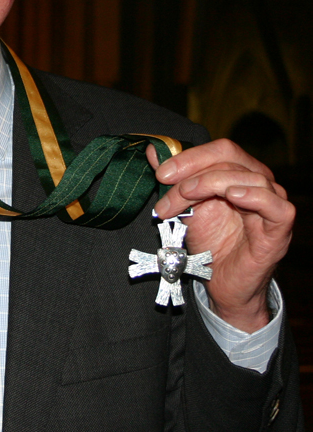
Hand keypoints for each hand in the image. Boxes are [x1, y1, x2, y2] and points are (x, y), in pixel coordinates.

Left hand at [148, 139, 294, 332]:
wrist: (220, 281)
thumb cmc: (209, 241)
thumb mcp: (185, 205)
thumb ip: (172, 178)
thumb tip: (152, 151)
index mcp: (240, 173)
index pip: (220, 150)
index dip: (189, 156)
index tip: (161, 171)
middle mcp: (260, 183)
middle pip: (230, 160)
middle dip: (191, 172)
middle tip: (164, 184)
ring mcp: (273, 205)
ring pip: (248, 178)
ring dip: (209, 183)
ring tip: (185, 196)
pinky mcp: (278, 231)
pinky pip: (277, 207)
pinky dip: (255, 196)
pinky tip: (233, 195)